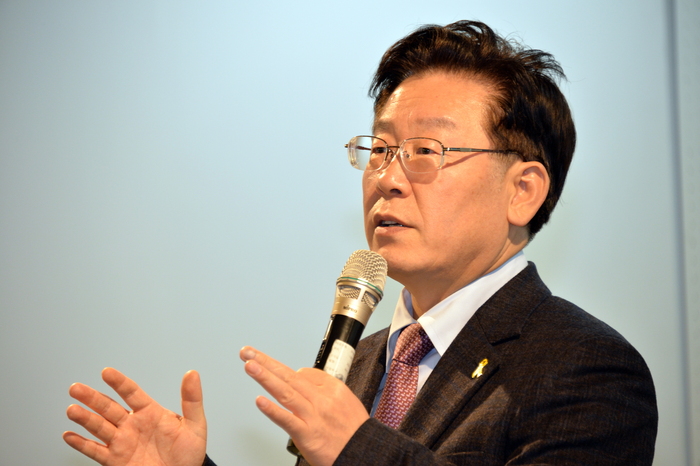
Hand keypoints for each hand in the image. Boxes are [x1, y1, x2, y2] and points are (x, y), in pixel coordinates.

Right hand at [63, 368, 206, 465]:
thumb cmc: (189, 453)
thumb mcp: (195, 425)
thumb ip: (192, 400)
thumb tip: (192, 374)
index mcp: (150, 413)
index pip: (132, 393)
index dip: (119, 382)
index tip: (107, 372)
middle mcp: (132, 425)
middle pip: (109, 408)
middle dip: (92, 398)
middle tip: (76, 388)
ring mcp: (122, 442)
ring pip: (99, 427)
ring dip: (84, 418)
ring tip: (72, 409)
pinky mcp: (116, 460)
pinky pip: (95, 451)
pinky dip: (81, 444)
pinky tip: (69, 435)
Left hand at [240, 346, 368, 465]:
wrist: (363, 451)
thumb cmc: (354, 430)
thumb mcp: (346, 399)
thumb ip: (323, 387)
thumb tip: (302, 377)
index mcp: (332, 388)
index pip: (303, 373)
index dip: (283, 371)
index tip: (270, 367)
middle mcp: (321, 399)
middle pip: (289, 376)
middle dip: (266, 362)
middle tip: (248, 353)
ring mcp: (313, 416)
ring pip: (285, 392)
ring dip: (265, 377)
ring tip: (250, 366)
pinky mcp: (307, 434)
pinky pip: (287, 420)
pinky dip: (273, 410)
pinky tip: (260, 401)